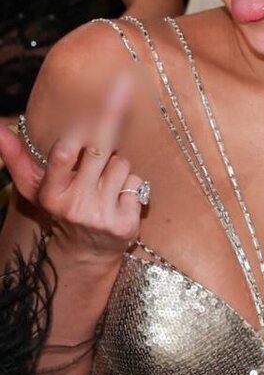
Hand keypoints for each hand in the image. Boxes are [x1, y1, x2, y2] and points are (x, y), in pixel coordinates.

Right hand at [0, 78, 146, 263]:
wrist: (86, 252)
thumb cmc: (60, 208)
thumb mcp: (34, 187)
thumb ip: (16, 157)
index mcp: (51, 194)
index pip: (63, 154)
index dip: (77, 135)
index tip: (86, 122)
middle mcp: (75, 206)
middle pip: (99, 151)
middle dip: (104, 141)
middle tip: (103, 144)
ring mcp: (101, 216)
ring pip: (121, 164)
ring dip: (118, 166)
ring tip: (105, 181)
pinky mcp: (125, 223)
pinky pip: (136, 182)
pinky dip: (131, 183)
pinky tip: (119, 197)